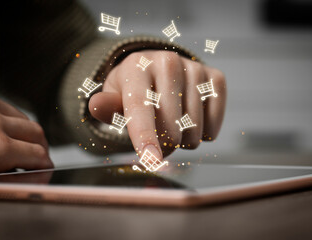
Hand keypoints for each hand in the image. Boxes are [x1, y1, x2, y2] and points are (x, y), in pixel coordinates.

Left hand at [0, 87, 52, 174]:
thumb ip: (10, 180)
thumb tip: (36, 178)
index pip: (40, 156)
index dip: (44, 168)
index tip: (43, 174)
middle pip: (38, 133)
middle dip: (39, 148)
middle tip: (34, 162)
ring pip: (24, 118)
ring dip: (24, 133)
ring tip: (15, 147)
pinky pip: (6, 107)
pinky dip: (7, 120)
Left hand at [89, 51, 225, 159]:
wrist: (160, 69)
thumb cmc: (135, 89)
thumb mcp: (116, 96)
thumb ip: (107, 107)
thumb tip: (96, 106)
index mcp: (138, 67)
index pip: (141, 108)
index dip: (145, 136)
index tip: (151, 159)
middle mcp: (168, 63)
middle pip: (171, 128)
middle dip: (163, 144)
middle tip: (157, 135)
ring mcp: (195, 68)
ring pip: (194, 131)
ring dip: (183, 140)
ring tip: (174, 123)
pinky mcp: (215, 78)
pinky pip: (213, 125)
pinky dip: (203, 132)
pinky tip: (192, 118)